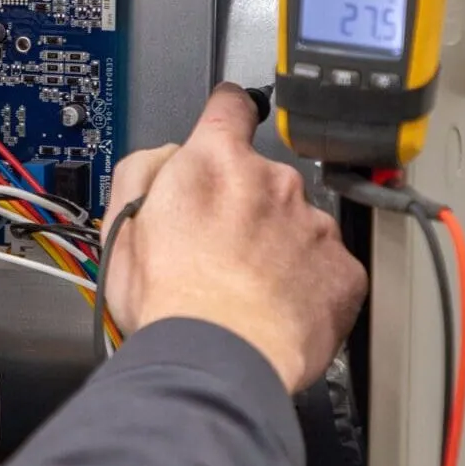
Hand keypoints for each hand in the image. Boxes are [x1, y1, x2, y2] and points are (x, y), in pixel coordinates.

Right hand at [103, 85, 367, 393]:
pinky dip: (306, 283)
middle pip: (262, 177)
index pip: (230, 107)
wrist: (219, 358)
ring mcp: (314, 225)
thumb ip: (144, 170)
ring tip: (244, 289)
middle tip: (216, 250)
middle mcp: (273, 182)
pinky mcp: (343, 271)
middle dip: (244, 205)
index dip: (227, 112)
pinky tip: (275, 307)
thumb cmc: (169, 300)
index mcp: (215, 163)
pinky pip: (326, 267)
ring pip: (295, 224)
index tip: (229, 118)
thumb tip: (166, 159)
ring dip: (276, 246)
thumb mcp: (121, 223)